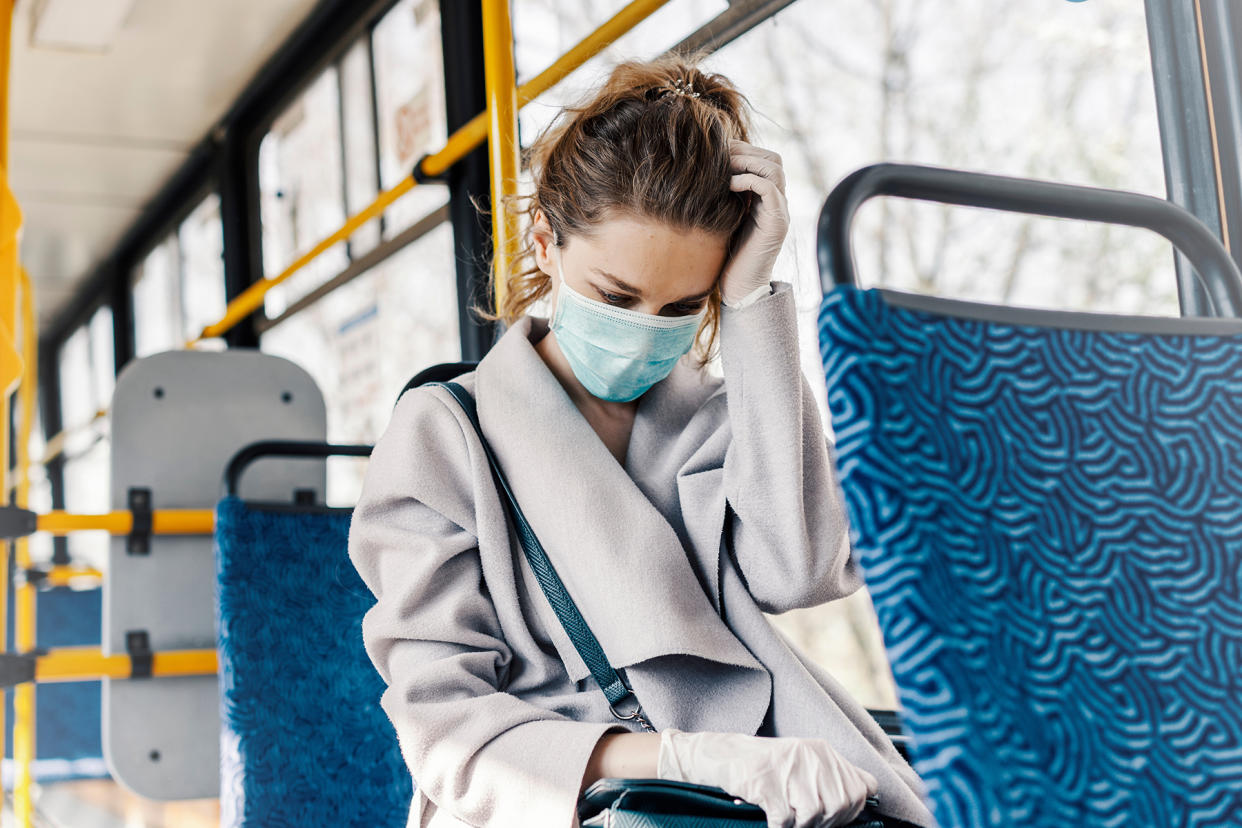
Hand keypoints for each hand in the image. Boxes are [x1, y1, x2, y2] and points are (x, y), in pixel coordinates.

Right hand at [657, 729, 876, 827]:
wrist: (724, 756)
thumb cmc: (767, 767)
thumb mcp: (806, 764)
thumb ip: (835, 776)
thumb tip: (869, 792)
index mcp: (823, 751)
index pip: (861, 789)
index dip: (850, 812)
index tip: (831, 818)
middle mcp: (810, 755)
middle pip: (838, 805)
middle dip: (824, 823)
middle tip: (802, 820)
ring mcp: (787, 767)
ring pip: (812, 814)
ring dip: (798, 825)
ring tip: (785, 816)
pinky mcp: (765, 782)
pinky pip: (785, 820)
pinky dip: (778, 827)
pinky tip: (769, 818)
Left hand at [718, 140, 789, 306]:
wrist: (739, 289)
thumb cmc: (726, 257)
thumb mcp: (723, 218)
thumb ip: (724, 196)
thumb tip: (704, 172)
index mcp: (767, 199)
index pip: (765, 159)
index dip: (742, 150)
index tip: (716, 151)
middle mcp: (778, 202)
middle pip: (773, 158)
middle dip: (745, 151)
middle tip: (718, 154)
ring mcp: (780, 211)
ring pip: (774, 168)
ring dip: (746, 161)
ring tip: (723, 167)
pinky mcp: (776, 223)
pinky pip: (768, 188)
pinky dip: (747, 179)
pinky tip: (727, 185)